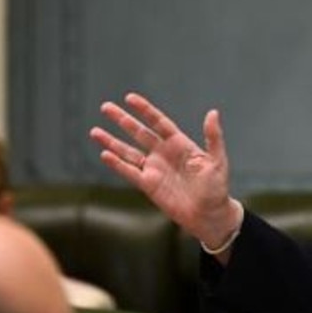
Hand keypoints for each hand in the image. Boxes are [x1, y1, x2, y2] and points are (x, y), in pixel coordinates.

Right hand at [89, 92, 241, 248]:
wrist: (209, 214)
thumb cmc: (216, 187)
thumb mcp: (217, 160)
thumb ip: (213, 137)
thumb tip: (213, 113)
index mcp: (180, 144)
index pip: (158, 122)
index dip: (145, 110)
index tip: (129, 98)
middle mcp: (164, 153)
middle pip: (139, 132)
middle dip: (122, 120)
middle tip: (105, 107)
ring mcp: (154, 169)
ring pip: (128, 151)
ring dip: (112, 141)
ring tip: (94, 131)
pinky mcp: (148, 185)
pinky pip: (129, 172)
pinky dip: (117, 164)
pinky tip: (104, 154)